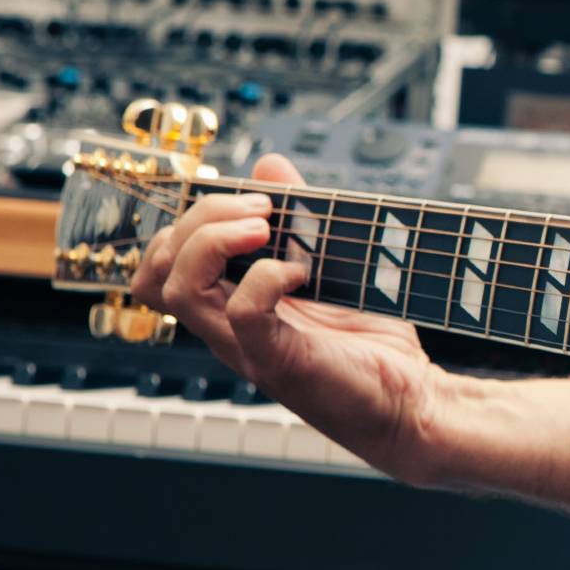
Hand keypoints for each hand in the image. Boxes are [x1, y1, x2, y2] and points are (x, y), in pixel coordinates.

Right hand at [131, 154, 451, 483]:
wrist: (413, 402)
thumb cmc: (371, 341)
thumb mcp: (332, 265)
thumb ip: (298, 218)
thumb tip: (268, 166)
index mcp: (231, 303)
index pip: (162, 262)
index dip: (188, 220)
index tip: (251, 199)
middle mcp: (227, 326)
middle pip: (157, 268)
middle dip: (198, 219)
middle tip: (261, 210)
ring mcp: (248, 347)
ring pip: (177, 288)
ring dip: (212, 242)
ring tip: (265, 227)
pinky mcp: (280, 362)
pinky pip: (243, 314)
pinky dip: (265, 280)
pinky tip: (301, 272)